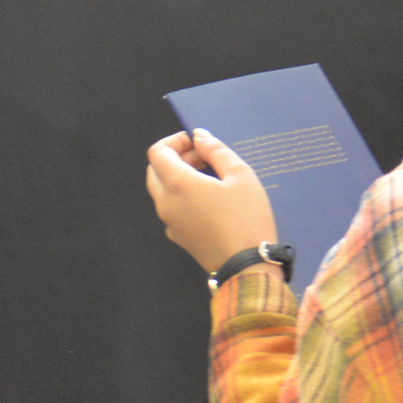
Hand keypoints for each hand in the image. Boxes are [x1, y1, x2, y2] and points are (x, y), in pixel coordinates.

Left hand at [146, 128, 277, 273]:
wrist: (246, 266)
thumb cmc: (246, 217)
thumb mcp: (240, 175)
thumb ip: (216, 151)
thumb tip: (199, 136)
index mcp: (177, 184)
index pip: (157, 152)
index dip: (175, 141)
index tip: (196, 142)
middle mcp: (165, 203)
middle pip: (156, 170)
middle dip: (177, 157)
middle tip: (205, 158)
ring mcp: (169, 222)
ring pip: (162, 190)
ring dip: (180, 177)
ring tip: (212, 177)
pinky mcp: (177, 236)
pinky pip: (172, 208)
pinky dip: (183, 196)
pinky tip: (210, 200)